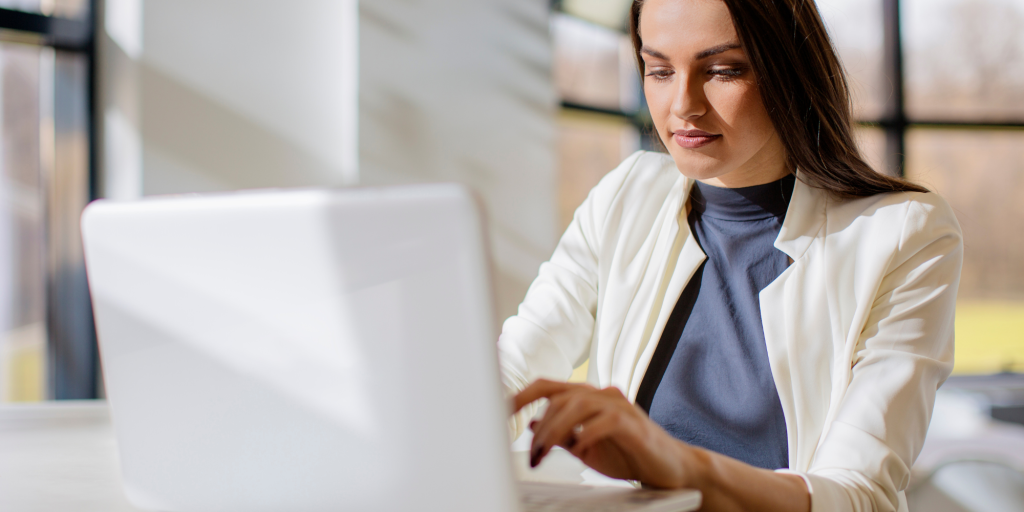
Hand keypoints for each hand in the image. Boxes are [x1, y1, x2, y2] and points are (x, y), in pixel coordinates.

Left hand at [512, 379, 696, 488]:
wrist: (669, 468)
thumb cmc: (627, 454)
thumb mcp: (584, 446)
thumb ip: (560, 434)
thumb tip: (530, 427)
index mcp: (586, 397)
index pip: (547, 386)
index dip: (520, 396)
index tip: (499, 411)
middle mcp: (601, 395)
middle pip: (559, 395)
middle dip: (539, 425)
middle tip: (532, 454)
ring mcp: (619, 406)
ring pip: (577, 404)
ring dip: (555, 431)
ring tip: (545, 454)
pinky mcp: (634, 423)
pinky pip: (605, 421)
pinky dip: (586, 434)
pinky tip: (578, 449)